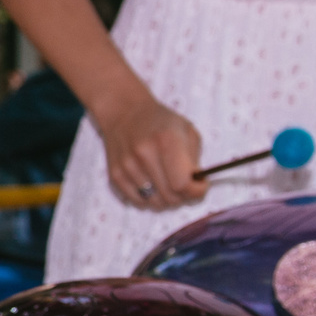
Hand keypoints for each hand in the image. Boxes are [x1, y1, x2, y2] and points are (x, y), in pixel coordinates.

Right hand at [93, 93, 204, 212]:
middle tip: (185, 185)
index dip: (197, 190)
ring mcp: (127, 166)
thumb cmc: (160, 121)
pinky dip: (148, 199)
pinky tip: (152, 185)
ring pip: (155, 203)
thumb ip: (195, 160)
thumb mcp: (186, 130)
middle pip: (170, 197)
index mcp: (166, 140)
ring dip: (166, 199)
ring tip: (168, 184)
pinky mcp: (115, 175)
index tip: (200, 186)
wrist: (124, 112)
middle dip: (183, 196)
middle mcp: (144, 154)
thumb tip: (196, 188)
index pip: (183, 184)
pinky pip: (137, 202)